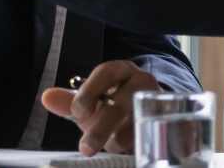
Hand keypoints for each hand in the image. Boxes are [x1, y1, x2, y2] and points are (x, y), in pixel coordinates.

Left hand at [40, 60, 159, 155]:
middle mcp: (142, 81)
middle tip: (86, 148)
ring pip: (139, 125)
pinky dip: (151, 145)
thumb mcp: (92, 102)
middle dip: (102, 127)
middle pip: (123, 102)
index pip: (106, 73)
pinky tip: (140, 152)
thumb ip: (70, 102)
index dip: (90, 91)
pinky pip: (166, 134)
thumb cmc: (116, 105)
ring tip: (115, 146)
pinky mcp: (176, 119)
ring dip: (122, 141)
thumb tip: (47, 97)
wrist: (152, 108)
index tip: (78, 112)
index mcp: (121, 71)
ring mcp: (162, 99)